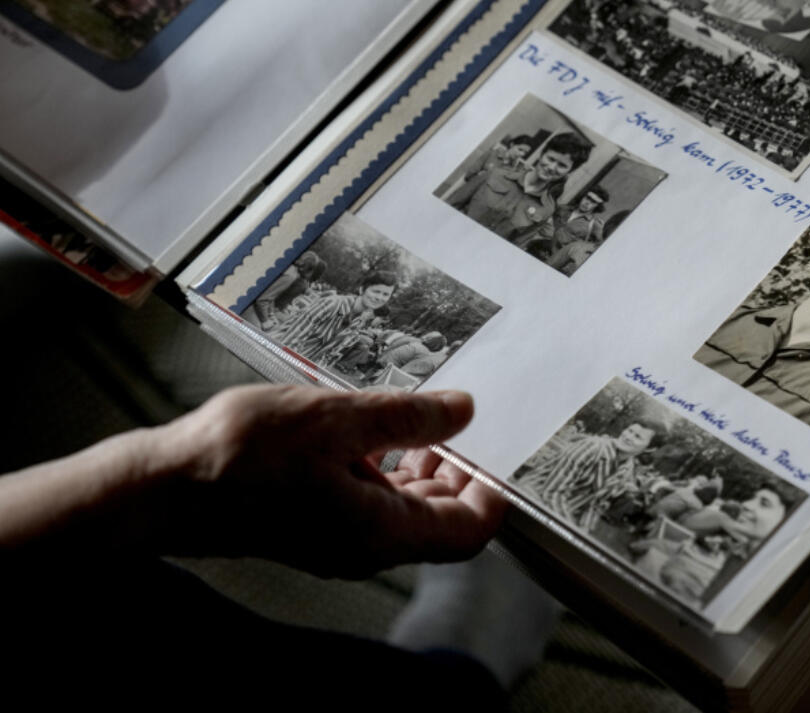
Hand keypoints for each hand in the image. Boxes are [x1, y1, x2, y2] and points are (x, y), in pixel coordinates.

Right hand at [146, 385, 504, 576]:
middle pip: (440, 520)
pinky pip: (367, 504)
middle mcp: (367, 547)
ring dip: (418, 467)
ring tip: (411, 416)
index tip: (496, 446)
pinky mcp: (313, 527)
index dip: (493, 492)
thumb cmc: (243, 458)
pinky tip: (365, 428)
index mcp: (383, 532)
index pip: (469, 531)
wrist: (163, 489)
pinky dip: (380, 469)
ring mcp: (338, 540)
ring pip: (403, 510)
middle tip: (454, 421)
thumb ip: (407, 417)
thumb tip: (464, 411)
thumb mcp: (336, 420)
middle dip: (458, 471)